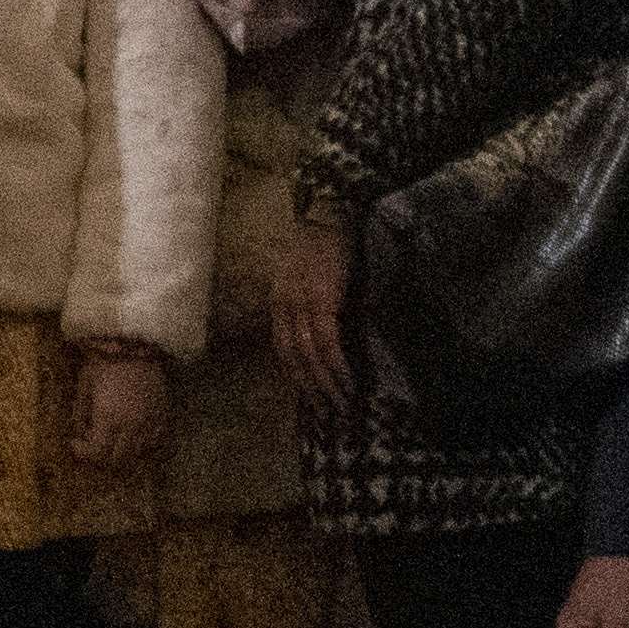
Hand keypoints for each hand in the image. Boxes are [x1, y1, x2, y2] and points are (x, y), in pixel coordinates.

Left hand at [73, 342, 164, 465]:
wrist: (136, 345)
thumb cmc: (105, 362)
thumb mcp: (84, 385)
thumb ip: (80, 413)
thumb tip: (78, 434)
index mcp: (108, 417)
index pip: (96, 452)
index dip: (83, 453)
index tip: (76, 443)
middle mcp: (131, 425)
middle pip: (117, 460)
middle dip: (101, 458)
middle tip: (92, 446)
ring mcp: (149, 422)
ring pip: (137, 456)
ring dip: (121, 456)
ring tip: (111, 444)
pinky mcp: (162, 417)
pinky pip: (155, 445)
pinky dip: (142, 449)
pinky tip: (132, 441)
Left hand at [269, 212, 358, 411]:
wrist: (333, 211)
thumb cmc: (327, 244)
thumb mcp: (310, 277)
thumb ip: (315, 305)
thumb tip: (331, 337)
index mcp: (279, 300)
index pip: (283, 349)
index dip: (296, 377)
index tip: (311, 401)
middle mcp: (283, 305)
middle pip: (292, 359)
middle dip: (310, 390)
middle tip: (328, 415)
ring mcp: (300, 303)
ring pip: (308, 356)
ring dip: (326, 385)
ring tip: (343, 407)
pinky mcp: (321, 299)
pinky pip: (326, 343)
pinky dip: (337, 366)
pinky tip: (349, 383)